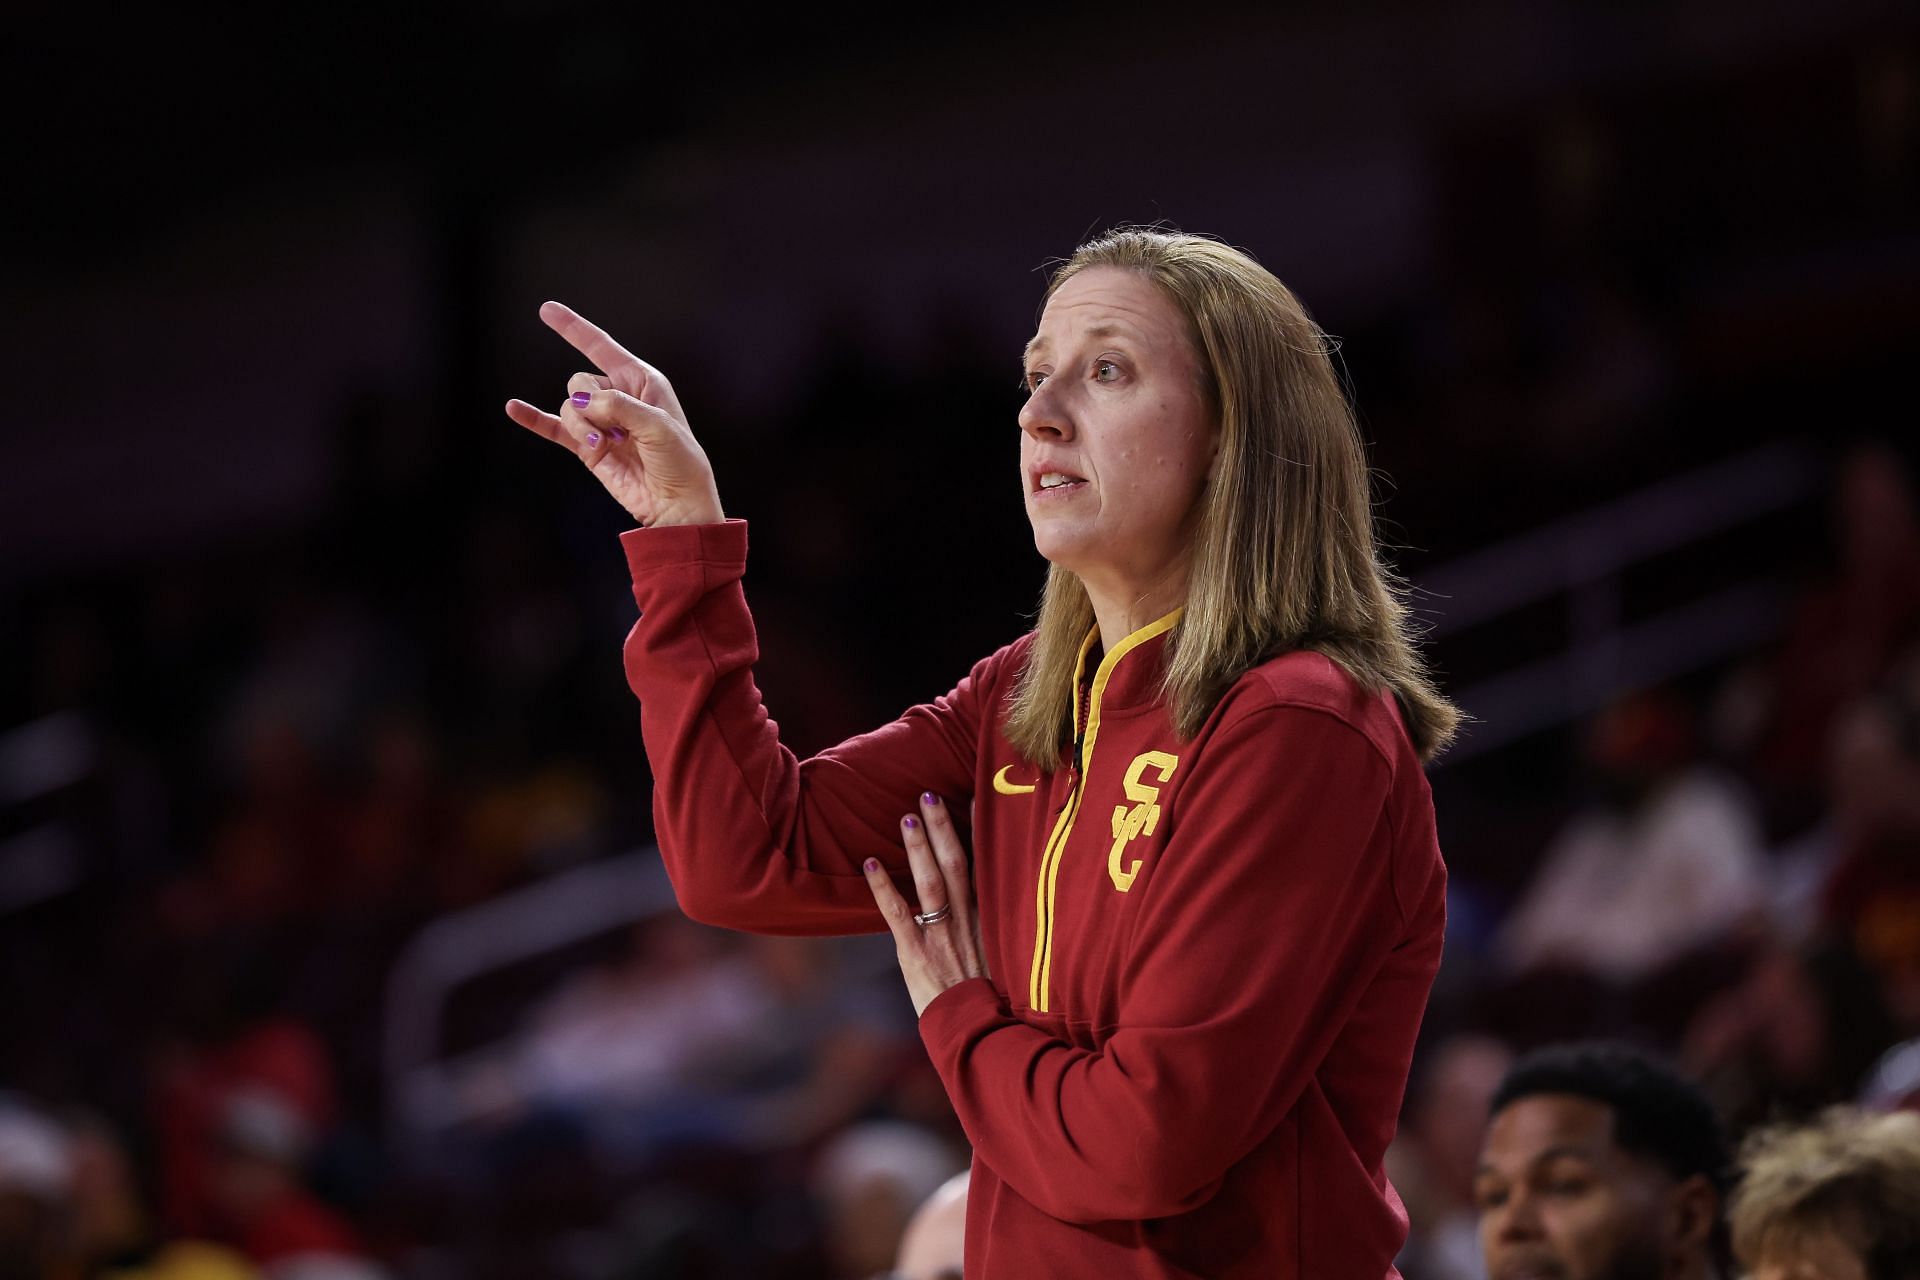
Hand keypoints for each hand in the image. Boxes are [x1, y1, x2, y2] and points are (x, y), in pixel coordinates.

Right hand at [504, 301, 725, 527]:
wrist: (676, 504)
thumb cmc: (680, 461)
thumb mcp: (658, 426)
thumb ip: (618, 407)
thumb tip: (581, 403)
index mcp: (641, 382)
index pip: (601, 347)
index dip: (573, 328)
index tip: (546, 309)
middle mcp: (618, 397)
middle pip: (579, 382)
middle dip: (590, 404)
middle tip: (616, 429)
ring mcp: (601, 423)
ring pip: (570, 408)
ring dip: (582, 428)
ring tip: (605, 447)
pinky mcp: (589, 448)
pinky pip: (555, 428)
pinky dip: (535, 420)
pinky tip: (515, 409)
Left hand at [863, 792, 989, 1016]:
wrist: (975, 1032)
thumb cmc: (982, 998)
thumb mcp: (991, 956)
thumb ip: (979, 926)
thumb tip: (969, 902)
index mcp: (984, 919)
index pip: (981, 867)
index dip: (977, 834)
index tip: (973, 800)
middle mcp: (965, 921)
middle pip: (956, 865)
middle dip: (942, 829)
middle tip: (928, 795)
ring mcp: (940, 936)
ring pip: (931, 883)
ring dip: (918, 849)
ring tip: (906, 817)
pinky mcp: (915, 953)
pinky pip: (897, 913)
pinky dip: (883, 886)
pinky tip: (870, 862)